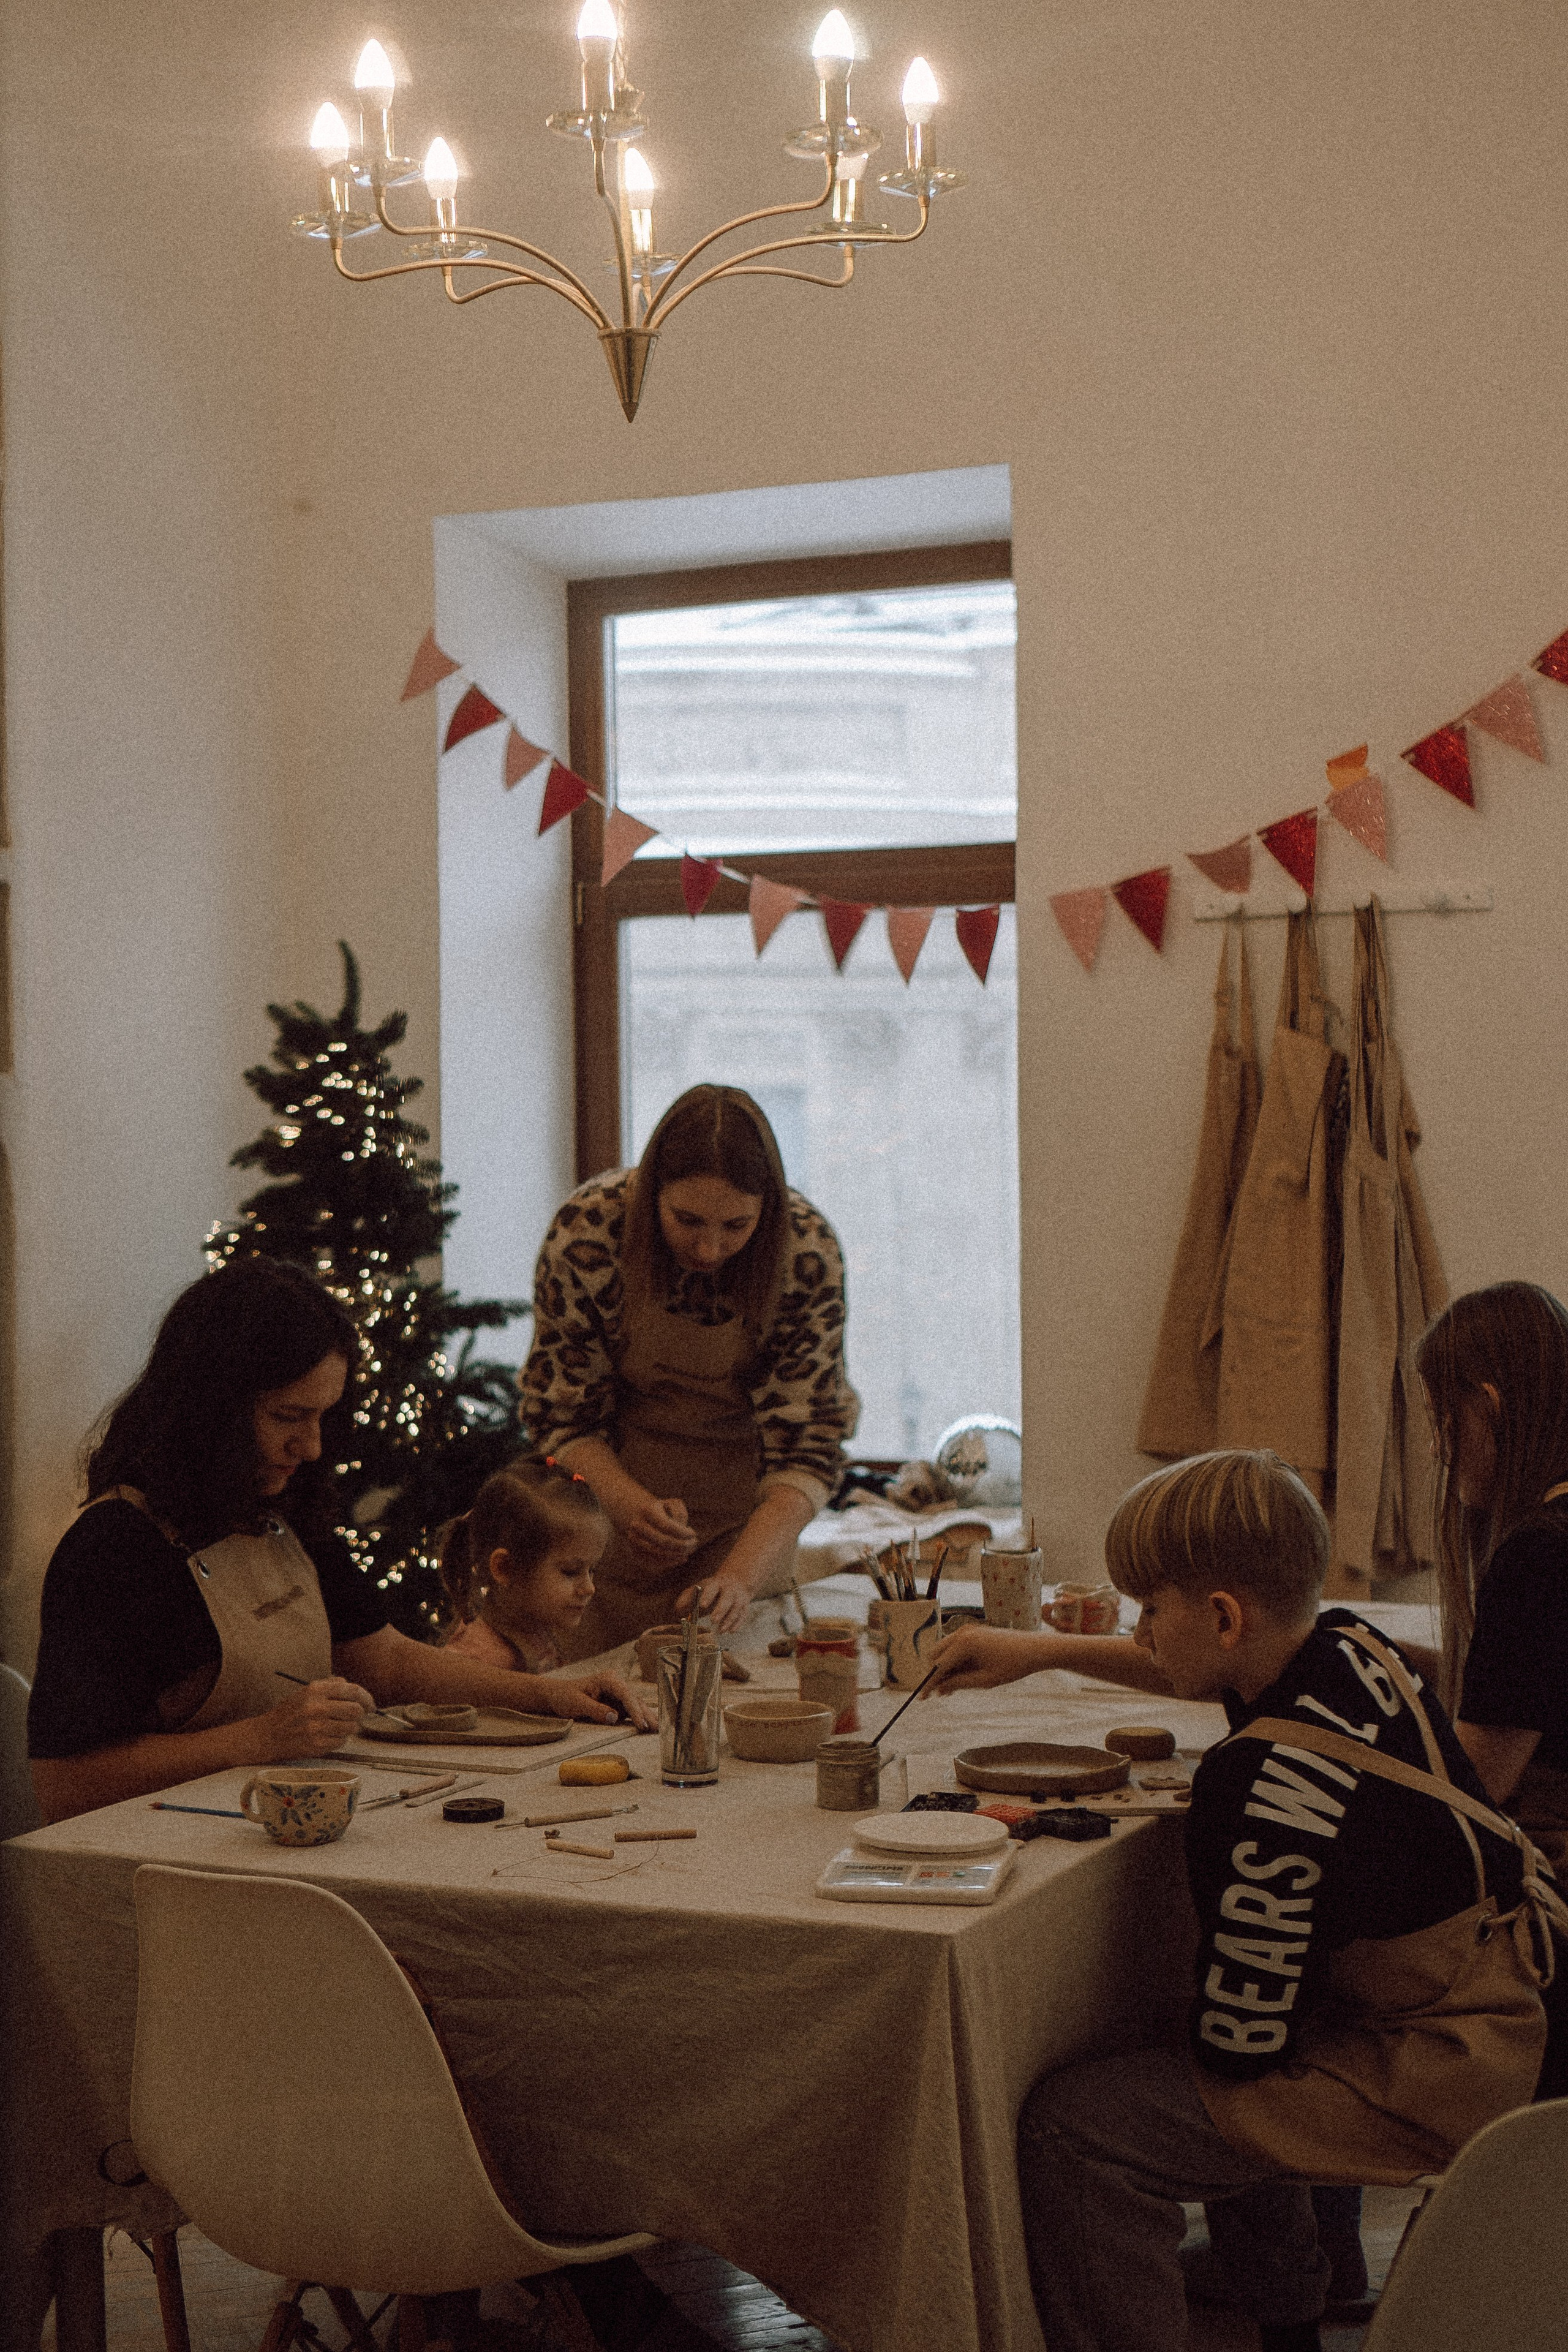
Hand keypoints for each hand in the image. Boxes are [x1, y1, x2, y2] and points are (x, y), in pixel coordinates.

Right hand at [262, 1676, 373, 1757]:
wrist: (267, 1736)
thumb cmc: (289, 1713)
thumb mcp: (306, 1691)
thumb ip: (331, 1685)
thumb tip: (354, 1689)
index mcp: (316, 1690)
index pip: (353, 1691)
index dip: (366, 1698)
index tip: (370, 1705)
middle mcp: (317, 1707)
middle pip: (356, 1710)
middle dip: (359, 1715)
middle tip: (354, 1718)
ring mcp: (317, 1727)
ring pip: (352, 1728)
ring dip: (349, 1728)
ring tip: (335, 1727)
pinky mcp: (316, 1745)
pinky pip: (341, 1742)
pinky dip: (338, 1740)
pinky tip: (326, 1736)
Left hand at [549, 1671, 655, 1730]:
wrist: (556, 1696)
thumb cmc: (564, 1696)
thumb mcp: (577, 1703)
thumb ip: (596, 1710)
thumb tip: (615, 1718)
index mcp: (608, 1679)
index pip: (626, 1694)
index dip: (635, 1710)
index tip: (642, 1724)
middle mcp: (615, 1684)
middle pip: (634, 1699)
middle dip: (646, 1713)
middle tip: (657, 1728)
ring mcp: (617, 1694)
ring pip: (635, 1705)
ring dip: (646, 1717)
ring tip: (658, 1729)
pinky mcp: (616, 1704)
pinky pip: (630, 1711)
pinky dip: (638, 1719)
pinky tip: (648, 1726)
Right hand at [622, 1493, 699, 1568]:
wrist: (642, 1518)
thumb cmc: (664, 1511)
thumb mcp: (673, 1504)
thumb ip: (680, 1513)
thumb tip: (680, 1528)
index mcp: (647, 1510)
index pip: (667, 1526)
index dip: (683, 1533)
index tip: (694, 1534)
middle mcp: (637, 1525)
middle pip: (663, 1541)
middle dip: (682, 1545)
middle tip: (694, 1543)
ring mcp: (634, 1540)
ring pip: (659, 1553)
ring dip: (677, 1554)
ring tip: (689, 1551)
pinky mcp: (634, 1553)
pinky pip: (652, 1563)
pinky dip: (669, 1563)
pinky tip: (681, 1559)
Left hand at [675, 1565, 755, 1633]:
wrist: (736, 1581)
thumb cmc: (712, 1589)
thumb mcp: (699, 1589)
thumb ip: (687, 1598)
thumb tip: (677, 1610)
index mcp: (715, 1584)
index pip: (712, 1588)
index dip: (707, 1596)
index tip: (702, 1605)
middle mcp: (729, 1590)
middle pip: (727, 1598)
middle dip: (720, 1609)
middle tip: (713, 1620)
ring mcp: (738, 1598)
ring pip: (736, 1608)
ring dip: (729, 1620)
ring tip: (720, 1631)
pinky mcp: (744, 1607)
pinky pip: (742, 1616)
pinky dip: (737, 1624)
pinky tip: (730, 1631)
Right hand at [922, 1625, 1044, 1697]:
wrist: (1035, 1649)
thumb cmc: (1013, 1665)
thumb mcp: (985, 1680)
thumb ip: (959, 1683)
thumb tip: (939, 1689)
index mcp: (964, 1643)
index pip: (939, 1666)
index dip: (929, 1683)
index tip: (922, 1698)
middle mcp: (962, 1632)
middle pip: (936, 1654)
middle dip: (936, 1674)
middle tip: (940, 1694)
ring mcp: (968, 1630)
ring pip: (945, 1650)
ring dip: (945, 1668)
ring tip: (952, 1689)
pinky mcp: (974, 1631)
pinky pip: (956, 1646)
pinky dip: (955, 1661)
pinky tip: (961, 1676)